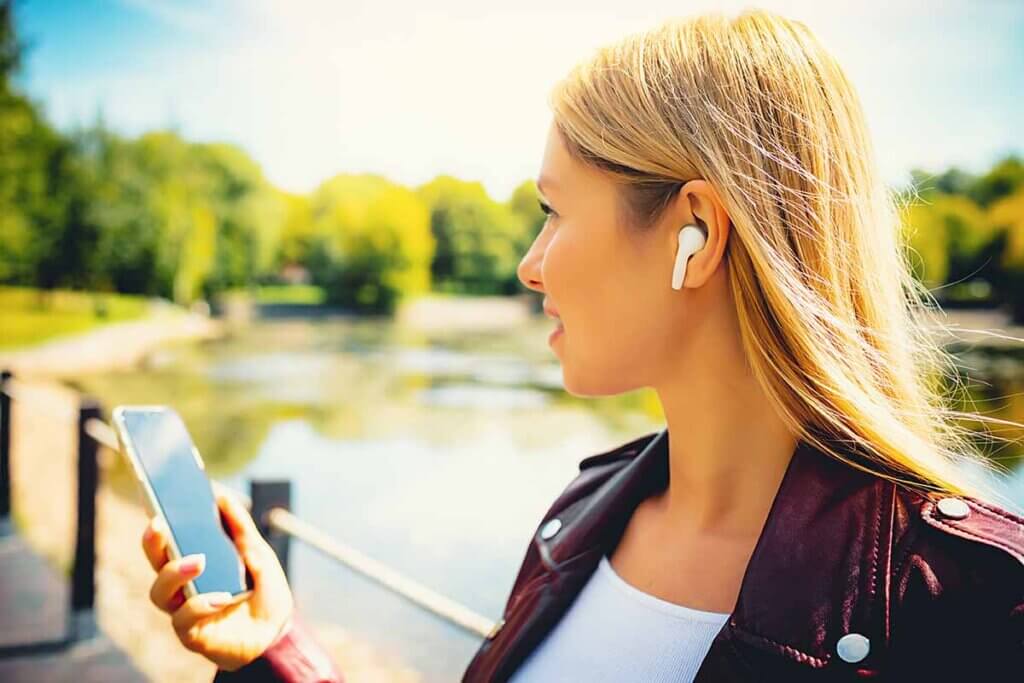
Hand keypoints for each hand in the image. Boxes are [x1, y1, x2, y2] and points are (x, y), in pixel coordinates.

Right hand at [141, 480, 294, 671]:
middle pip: (154, 561)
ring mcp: (183, 608)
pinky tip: (222, 597)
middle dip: (152, 542)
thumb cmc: (262, 588)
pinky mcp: (192, 633)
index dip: (158, 520)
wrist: (276, 629)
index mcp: (193, 560)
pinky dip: (201, 605)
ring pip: (159, 591)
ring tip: (199, 561)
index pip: (167, 538)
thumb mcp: (259, 553)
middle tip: (160, 524)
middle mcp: (181, 584)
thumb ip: (241, 529)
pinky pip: (184, 619)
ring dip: (175, 572)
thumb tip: (222, 496)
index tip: (158, 500)